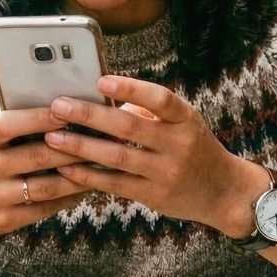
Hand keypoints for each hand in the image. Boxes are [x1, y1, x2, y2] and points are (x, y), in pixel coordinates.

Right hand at [0, 107, 93, 254]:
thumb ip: (8, 115)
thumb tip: (50, 98)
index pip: (10, 125)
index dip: (40, 117)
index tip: (70, 109)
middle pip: (36, 156)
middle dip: (73, 147)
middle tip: (102, 137)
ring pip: (46, 186)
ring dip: (78, 175)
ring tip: (101, 163)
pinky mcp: (4, 220)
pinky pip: (45, 208)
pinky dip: (68, 197)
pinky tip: (85, 186)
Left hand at [42, 76, 272, 237]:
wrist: (224, 192)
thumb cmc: (195, 148)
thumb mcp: (183, 123)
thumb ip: (149, 111)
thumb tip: (102, 97)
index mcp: (185, 119)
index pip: (161, 99)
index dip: (131, 88)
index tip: (101, 80)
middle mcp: (178, 145)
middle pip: (130, 126)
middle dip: (90, 115)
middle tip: (58, 106)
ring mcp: (166, 172)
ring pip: (117, 157)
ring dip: (81, 146)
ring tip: (52, 137)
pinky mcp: (154, 196)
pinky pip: (115, 184)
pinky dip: (88, 176)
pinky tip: (66, 168)